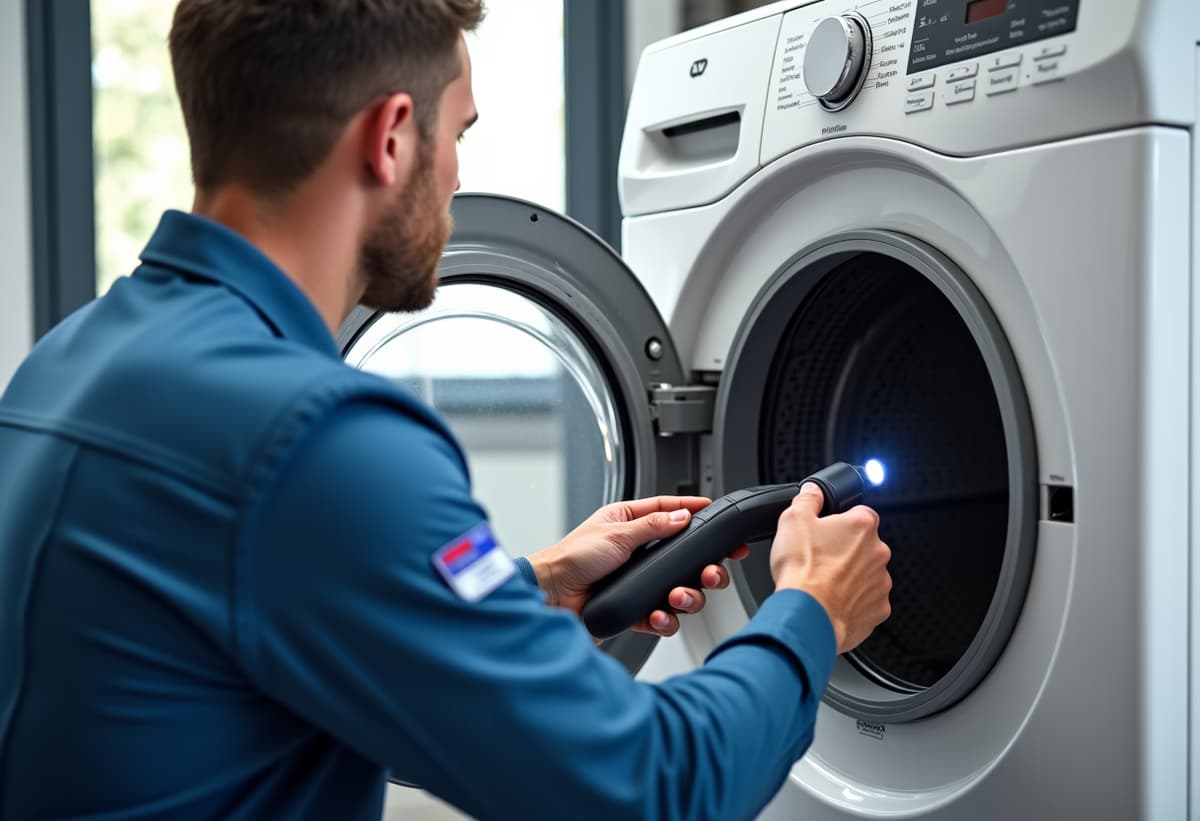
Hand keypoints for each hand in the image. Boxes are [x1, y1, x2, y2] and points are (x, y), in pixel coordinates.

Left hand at [527, 496, 750, 637]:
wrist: (550, 596)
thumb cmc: (570, 558)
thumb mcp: (615, 534)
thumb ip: (652, 526)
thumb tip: (682, 516)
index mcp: (629, 524)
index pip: (668, 511)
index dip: (691, 511)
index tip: (713, 511)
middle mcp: (637, 552)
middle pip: (684, 556)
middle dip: (703, 566)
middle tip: (711, 571)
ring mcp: (638, 581)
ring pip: (679, 589)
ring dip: (686, 596)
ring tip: (677, 596)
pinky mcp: (634, 608)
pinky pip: (661, 616)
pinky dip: (664, 618)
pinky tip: (657, 615)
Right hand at [770, 483, 891, 653]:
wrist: (807, 614)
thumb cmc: (802, 570)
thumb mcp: (793, 520)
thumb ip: (808, 500)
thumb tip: (813, 491)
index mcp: (862, 526)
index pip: (860, 513)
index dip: (841, 522)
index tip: (828, 531)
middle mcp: (878, 553)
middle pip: (864, 546)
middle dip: (845, 552)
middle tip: (820, 560)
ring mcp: (881, 583)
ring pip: (867, 574)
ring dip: (850, 577)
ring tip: (823, 583)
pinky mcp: (878, 610)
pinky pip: (867, 602)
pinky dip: (852, 602)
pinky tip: (831, 602)